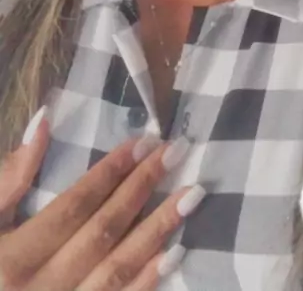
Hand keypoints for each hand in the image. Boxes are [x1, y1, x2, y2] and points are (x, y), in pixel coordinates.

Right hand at [0, 109, 204, 290]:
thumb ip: (9, 178)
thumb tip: (43, 121)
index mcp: (12, 260)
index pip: (74, 207)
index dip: (110, 173)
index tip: (144, 142)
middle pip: (102, 233)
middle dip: (141, 189)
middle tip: (175, 152)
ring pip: (117, 271)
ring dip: (157, 231)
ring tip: (191, 195)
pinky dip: (147, 281)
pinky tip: (173, 253)